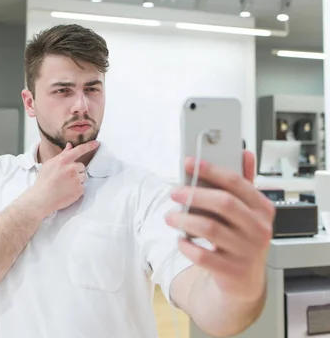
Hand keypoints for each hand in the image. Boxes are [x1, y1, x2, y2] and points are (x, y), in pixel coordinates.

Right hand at [29, 140, 98, 218]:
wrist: (42, 199)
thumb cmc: (44, 181)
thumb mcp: (49, 164)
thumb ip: (62, 155)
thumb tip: (69, 146)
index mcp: (63, 161)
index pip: (79, 150)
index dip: (89, 145)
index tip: (96, 143)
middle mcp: (72, 169)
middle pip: (82, 166)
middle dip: (76, 171)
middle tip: (65, 177)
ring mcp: (77, 180)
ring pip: (83, 177)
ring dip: (78, 180)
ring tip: (66, 185)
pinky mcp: (80, 190)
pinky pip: (83, 187)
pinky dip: (78, 189)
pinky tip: (68, 191)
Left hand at [165, 150, 275, 301]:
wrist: (244, 281)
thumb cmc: (241, 238)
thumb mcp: (247, 211)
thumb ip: (244, 184)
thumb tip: (244, 153)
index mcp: (263, 209)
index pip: (236, 182)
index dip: (211, 170)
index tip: (188, 163)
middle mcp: (259, 229)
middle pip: (224, 203)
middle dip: (194, 194)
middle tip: (174, 192)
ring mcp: (247, 251)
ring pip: (210, 229)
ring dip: (184, 219)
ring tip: (170, 217)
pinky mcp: (232, 271)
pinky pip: (202, 256)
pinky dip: (186, 246)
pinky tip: (180, 240)